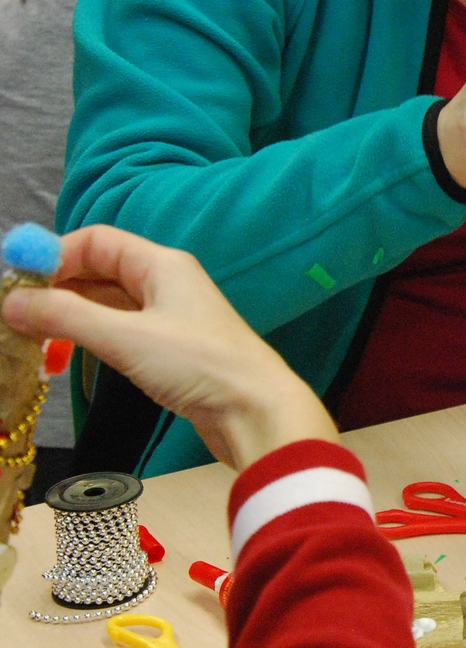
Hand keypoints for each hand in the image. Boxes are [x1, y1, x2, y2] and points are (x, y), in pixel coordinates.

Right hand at [0, 226, 336, 470]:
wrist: (255, 411)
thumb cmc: (200, 365)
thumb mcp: (126, 337)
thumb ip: (66, 317)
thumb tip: (13, 301)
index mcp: (162, 264)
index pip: (96, 241)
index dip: (52, 256)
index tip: (13, 282)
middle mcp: (165, 282)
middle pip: (97, 271)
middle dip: (53, 290)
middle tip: (13, 319)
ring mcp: (167, 316)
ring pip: (103, 304)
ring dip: (66, 318)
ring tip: (30, 344)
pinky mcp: (167, 349)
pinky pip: (115, 331)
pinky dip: (85, 339)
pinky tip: (61, 358)